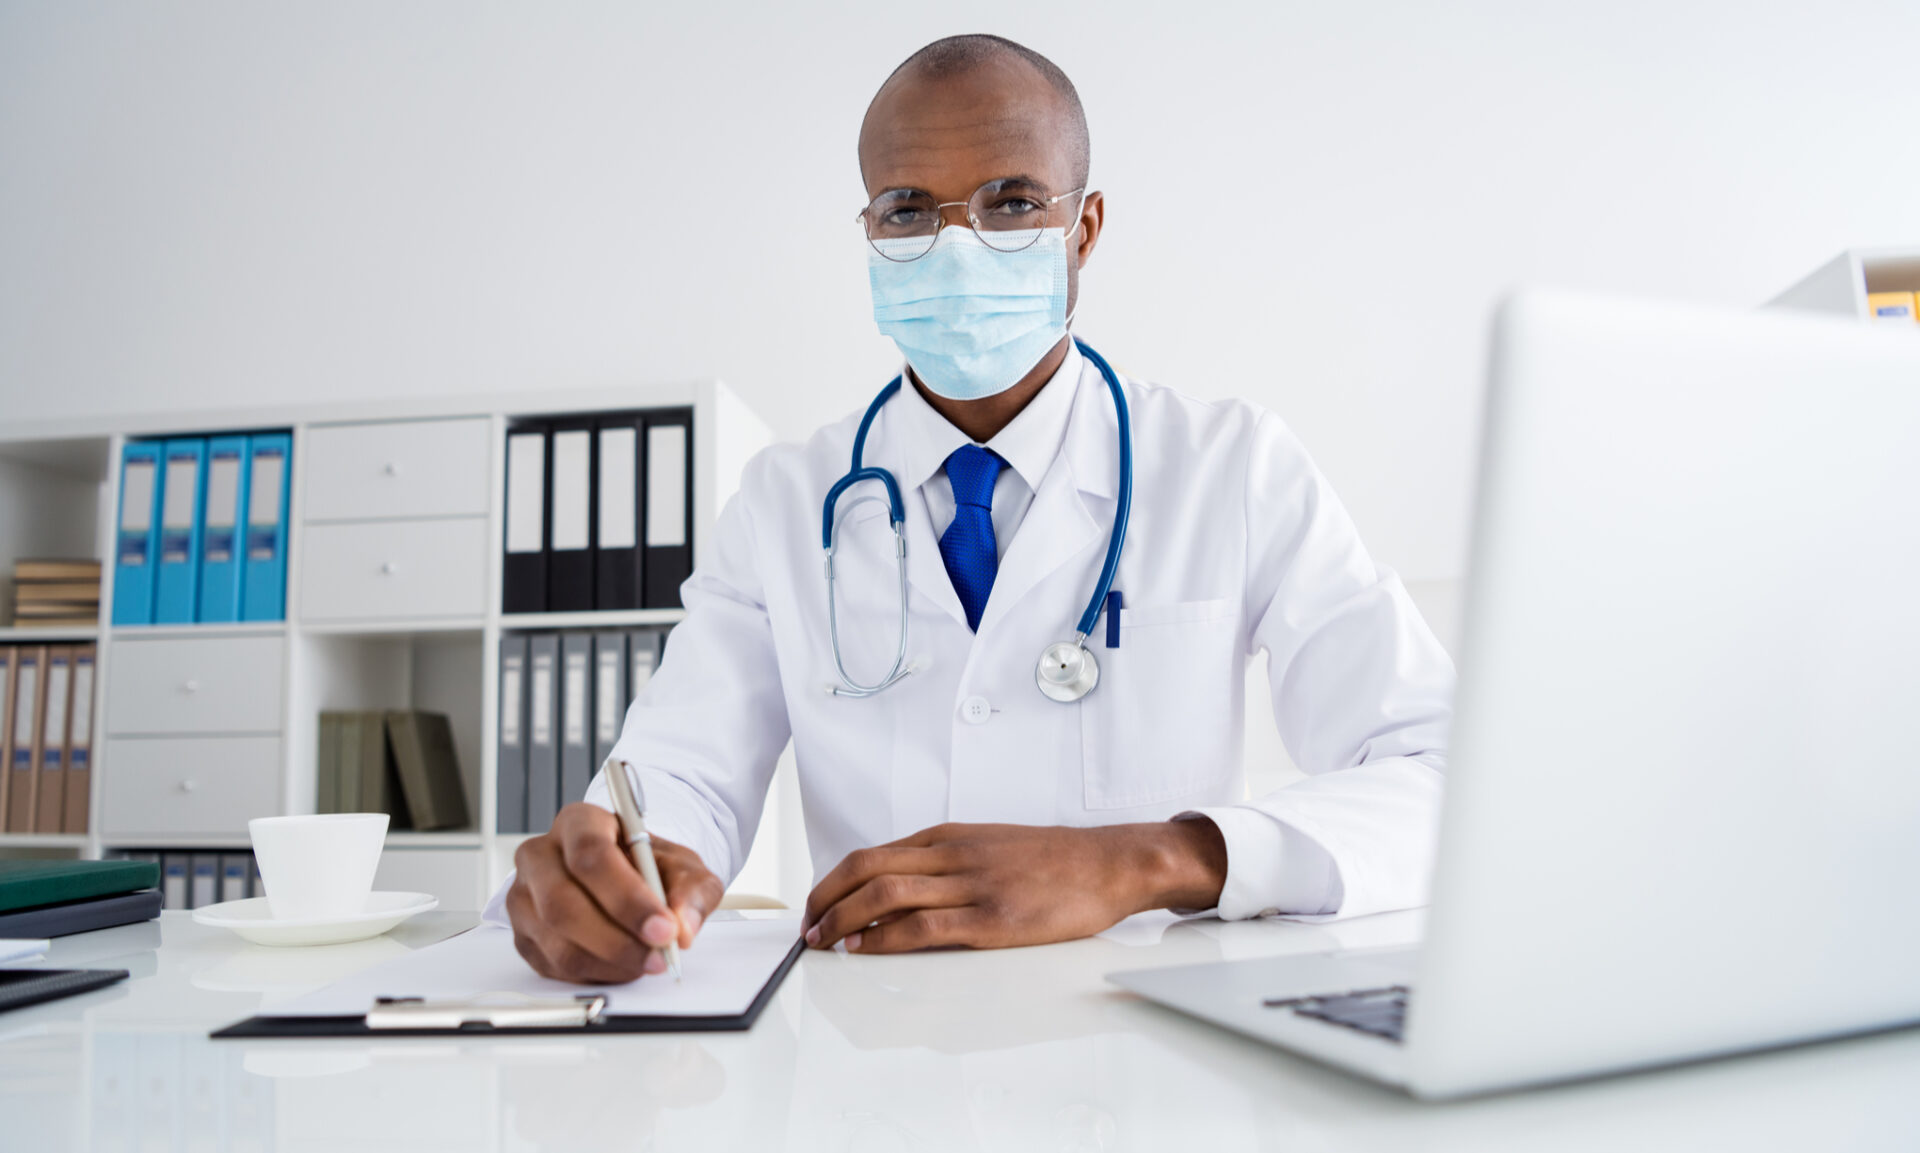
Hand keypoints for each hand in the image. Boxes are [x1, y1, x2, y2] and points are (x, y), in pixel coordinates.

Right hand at [507, 802, 724, 982]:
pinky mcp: (523, 935)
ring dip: (611, 962)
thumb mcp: (683, 867)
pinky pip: (555, 966)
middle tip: (659, 954)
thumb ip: (691, 890)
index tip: (663, 927)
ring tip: (647, 961)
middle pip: (563, 904)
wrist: (628, 877)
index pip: (591, 854)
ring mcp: (524, 897)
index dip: (627, 897)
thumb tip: (683, 926)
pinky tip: (623, 964)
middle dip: (618, 940)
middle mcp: (540, 856)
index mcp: (579, 822)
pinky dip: (596, 974)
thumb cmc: (648, 866)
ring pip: (558, 943)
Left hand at [801, 820, 1226, 953]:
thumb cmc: (1052, 860)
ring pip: (885, 894)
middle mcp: (953, 854)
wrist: (1108, 863)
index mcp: (949, 836)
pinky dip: (883, 938)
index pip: (871, 853)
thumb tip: (897, 888)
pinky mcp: (992, 920)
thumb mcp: (989, 844)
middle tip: (806, 927)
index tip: (814, 905)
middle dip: (824, 899)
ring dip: (842, 920)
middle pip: (866, 868)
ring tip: (822, 942)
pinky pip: (922, 927)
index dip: (832, 881)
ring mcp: (971, 886)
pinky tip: (864, 950)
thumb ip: (944, 861)